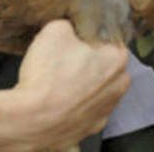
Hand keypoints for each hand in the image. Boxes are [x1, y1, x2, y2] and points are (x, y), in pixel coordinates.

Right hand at [6, 21, 129, 149]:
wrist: (32, 119)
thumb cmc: (48, 73)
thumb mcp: (55, 29)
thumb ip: (70, 26)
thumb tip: (70, 31)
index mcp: (118, 57)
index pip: (107, 39)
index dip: (87, 37)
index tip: (72, 40)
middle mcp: (120, 84)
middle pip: (104, 64)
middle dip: (87, 60)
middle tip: (63, 60)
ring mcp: (108, 109)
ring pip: (96, 88)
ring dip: (82, 84)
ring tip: (58, 82)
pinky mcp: (92, 127)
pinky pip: (84, 109)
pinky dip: (75, 105)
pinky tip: (59, 100)